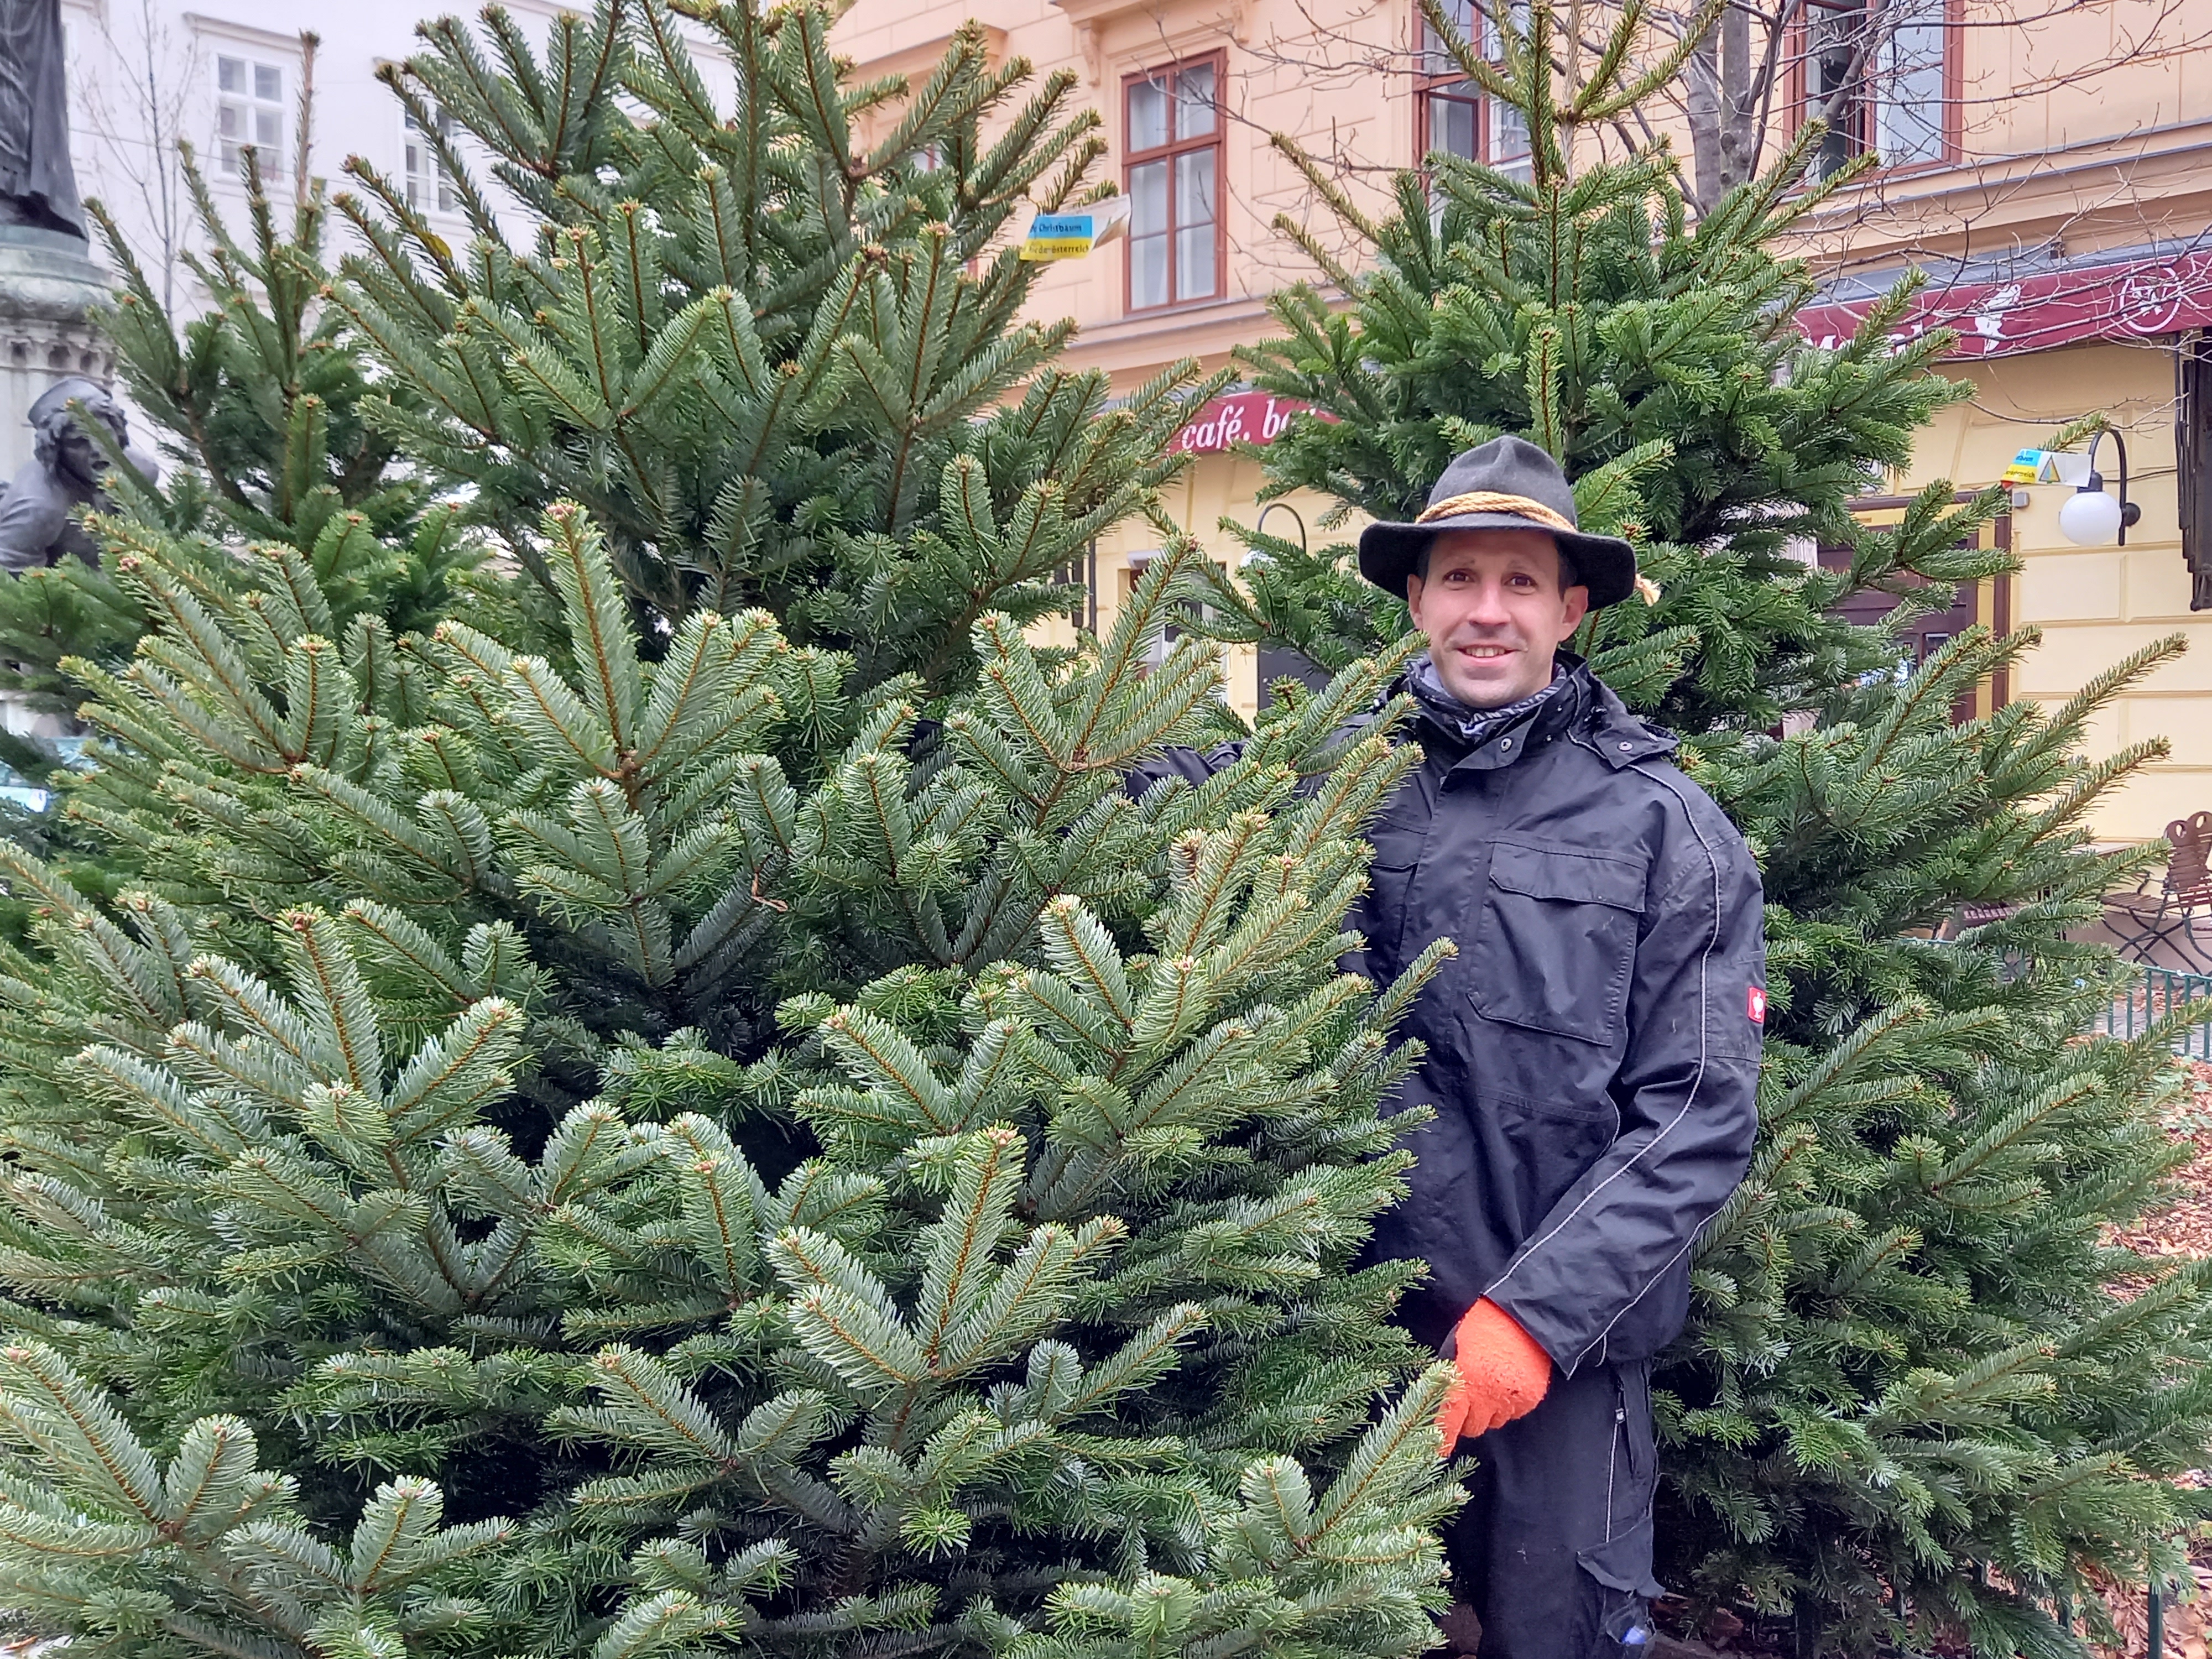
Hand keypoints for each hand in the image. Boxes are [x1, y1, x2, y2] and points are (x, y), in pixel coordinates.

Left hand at [1435, 1298, 1551, 1451]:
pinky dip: (1508, 1404)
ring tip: (1491, 1384)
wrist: (1525, 1316)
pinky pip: (1514, 1413)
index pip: (1450, 1418)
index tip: (1438, 1452)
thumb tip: (1441, 1401)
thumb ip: (1450, 1376)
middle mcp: (1490, 1395)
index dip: (1443, 1437)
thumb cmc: (1483, 1327)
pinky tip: (1508, 1383)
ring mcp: (1512, 1400)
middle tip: (1470, 1398)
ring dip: (1489, 1411)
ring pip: (1494, 1422)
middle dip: (1468, 1418)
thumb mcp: (1457, 1346)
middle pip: (1473, 1428)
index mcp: (1466, 1380)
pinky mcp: (1531, 1400)